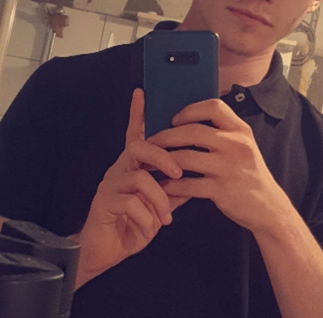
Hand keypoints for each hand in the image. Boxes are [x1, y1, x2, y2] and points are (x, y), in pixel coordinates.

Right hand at [74, 89, 189, 287]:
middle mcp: (120, 170)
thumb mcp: (158, 207)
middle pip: (139, 147)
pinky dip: (146, 216)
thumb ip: (174, 190)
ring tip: (165, 214)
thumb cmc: (131, 226)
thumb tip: (194, 177)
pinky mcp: (104, 203)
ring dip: (158, 197)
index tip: (141, 92)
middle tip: (178, 173)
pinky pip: (130, 202)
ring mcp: (110, 185)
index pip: (135, 134)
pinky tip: (150, 226)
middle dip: (163, 157)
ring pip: (139, 176)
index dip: (137, 114)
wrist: (104, 254)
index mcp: (133, 167)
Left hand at [150, 99, 292, 234]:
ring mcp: (229, 168)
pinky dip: (170, 186)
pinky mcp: (221, 191)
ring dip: (162, 161)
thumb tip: (188, 121)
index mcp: (241, 130)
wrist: (268, 207)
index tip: (175, 119)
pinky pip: (187, 185)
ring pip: (185, 158)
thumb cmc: (249, 174)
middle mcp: (237, 145)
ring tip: (150, 164)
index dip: (190, 110)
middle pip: (192, 131)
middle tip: (151, 142)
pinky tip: (162, 186)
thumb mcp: (244, 146)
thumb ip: (224, 133)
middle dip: (166, 136)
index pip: (214, 107)